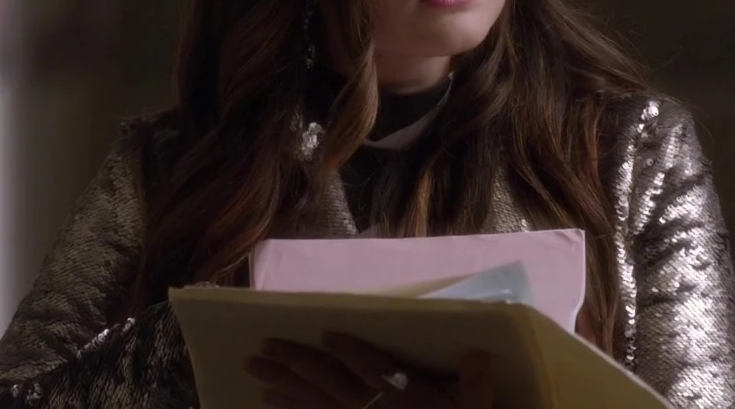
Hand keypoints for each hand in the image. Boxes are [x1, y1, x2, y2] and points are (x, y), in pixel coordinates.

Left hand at [245, 332, 492, 408]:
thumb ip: (475, 387)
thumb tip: (479, 356)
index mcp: (401, 397)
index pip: (371, 369)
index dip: (349, 351)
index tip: (326, 333)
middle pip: (327, 381)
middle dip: (294, 363)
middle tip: (262, 347)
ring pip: (312, 401)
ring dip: (282, 383)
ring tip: (255, 369)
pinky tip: (271, 401)